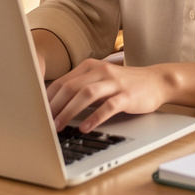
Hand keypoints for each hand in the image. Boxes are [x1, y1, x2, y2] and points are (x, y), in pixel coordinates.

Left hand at [46, 58, 172, 132]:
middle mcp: (100, 71)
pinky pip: (107, 106)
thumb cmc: (125, 84)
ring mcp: (114, 82)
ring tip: (59, 126)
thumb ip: (82, 88)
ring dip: (69, 111)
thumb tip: (55, 106)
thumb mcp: (101, 81)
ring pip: (86, 95)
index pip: (62, 81)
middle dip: (54, 106)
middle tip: (44, 123)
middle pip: (71, 87)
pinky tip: (85, 128)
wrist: (156, 81)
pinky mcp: (127, 95)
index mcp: (90, 66)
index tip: (38, 113)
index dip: (48, 98)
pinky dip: (94, 118)